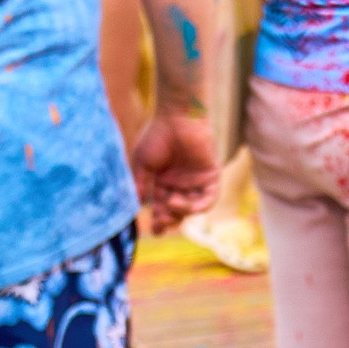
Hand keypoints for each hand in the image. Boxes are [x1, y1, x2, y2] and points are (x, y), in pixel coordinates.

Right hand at [131, 109, 219, 233]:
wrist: (176, 117)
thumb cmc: (157, 136)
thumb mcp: (142, 164)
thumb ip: (140, 184)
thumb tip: (137, 206)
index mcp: (164, 182)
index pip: (163, 208)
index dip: (160, 221)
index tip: (154, 230)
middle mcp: (181, 184)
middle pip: (178, 212)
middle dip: (169, 220)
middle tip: (160, 221)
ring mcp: (197, 181)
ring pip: (193, 207)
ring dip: (182, 211)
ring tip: (170, 203)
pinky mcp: (211, 175)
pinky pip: (209, 198)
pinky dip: (198, 205)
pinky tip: (184, 202)